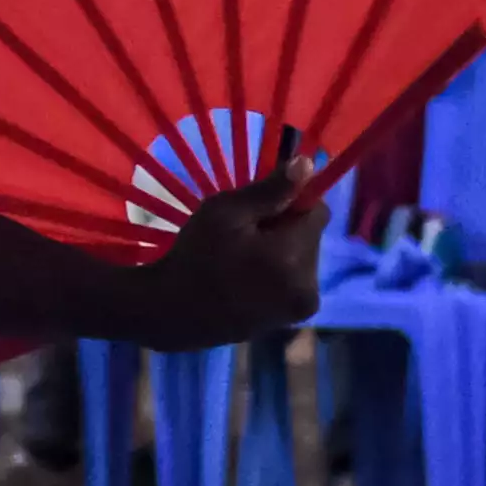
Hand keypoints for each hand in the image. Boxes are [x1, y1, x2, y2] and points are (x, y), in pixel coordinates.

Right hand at [132, 149, 324, 347]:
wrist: (168, 313)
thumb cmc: (194, 258)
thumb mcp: (224, 213)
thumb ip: (270, 190)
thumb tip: (308, 164)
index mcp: (296, 256)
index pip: (317, 211)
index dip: (288, 205)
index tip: (255, 213)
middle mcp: (308, 285)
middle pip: (310, 238)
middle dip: (283, 233)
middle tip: (241, 239)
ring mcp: (298, 308)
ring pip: (301, 262)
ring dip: (279, 256)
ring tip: (239, 263)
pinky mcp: (288, 322)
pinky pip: (290, 285)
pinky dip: (274, 279)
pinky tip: (242, 283)